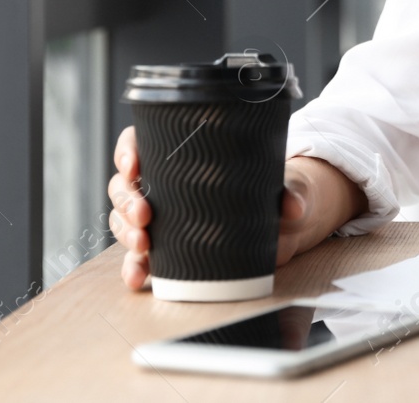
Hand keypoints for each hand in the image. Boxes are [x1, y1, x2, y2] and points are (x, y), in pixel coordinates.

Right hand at [108, 127, 361, 290]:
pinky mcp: (163, 248)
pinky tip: (138, 277)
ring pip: (124, 219)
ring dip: (126, 232)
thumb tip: (294, 207)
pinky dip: (134, 267)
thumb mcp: (280, 186)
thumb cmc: (267, 191)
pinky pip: (138, 257)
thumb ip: (289, 193)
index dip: (127, 150)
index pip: (140, 142)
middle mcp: (160, 184)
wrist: (275, 225)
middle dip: (126, 200)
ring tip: (143, 245)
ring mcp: (157, 217)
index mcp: (178, 154)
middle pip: (124, 185)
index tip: (133, 164)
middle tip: (144, 214)